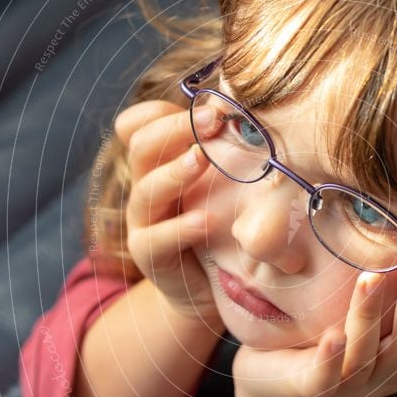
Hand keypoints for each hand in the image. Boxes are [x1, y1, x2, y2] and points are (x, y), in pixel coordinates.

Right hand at [117, 100, 219, 320]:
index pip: (140, 124)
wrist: (203, 291)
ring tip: (201, 158)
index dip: (166, 112)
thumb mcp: (220, 189)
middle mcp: (145, 188)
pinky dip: (181, 228)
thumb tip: (255, 121)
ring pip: (146, 190)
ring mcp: (142, 222)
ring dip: (176, 172)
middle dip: (177, 129)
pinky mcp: (148, 256)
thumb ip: (224, 158)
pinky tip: (205, 220)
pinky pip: (156, 239)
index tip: (211, 105)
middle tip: (213, 119)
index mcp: (158, 165)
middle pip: (143, 147)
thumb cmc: (218, 231)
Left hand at [232, 261, 396, 396]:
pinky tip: (334, 335)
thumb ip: (390, 296)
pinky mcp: (311, 391)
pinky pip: (324, 378)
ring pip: (366, 356)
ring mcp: (346, 387)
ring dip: (371, 316)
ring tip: (372, 277)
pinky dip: (332, 358)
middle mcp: (381, 378)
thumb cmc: (328, 339)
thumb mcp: (366, 319)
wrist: (277, 381)